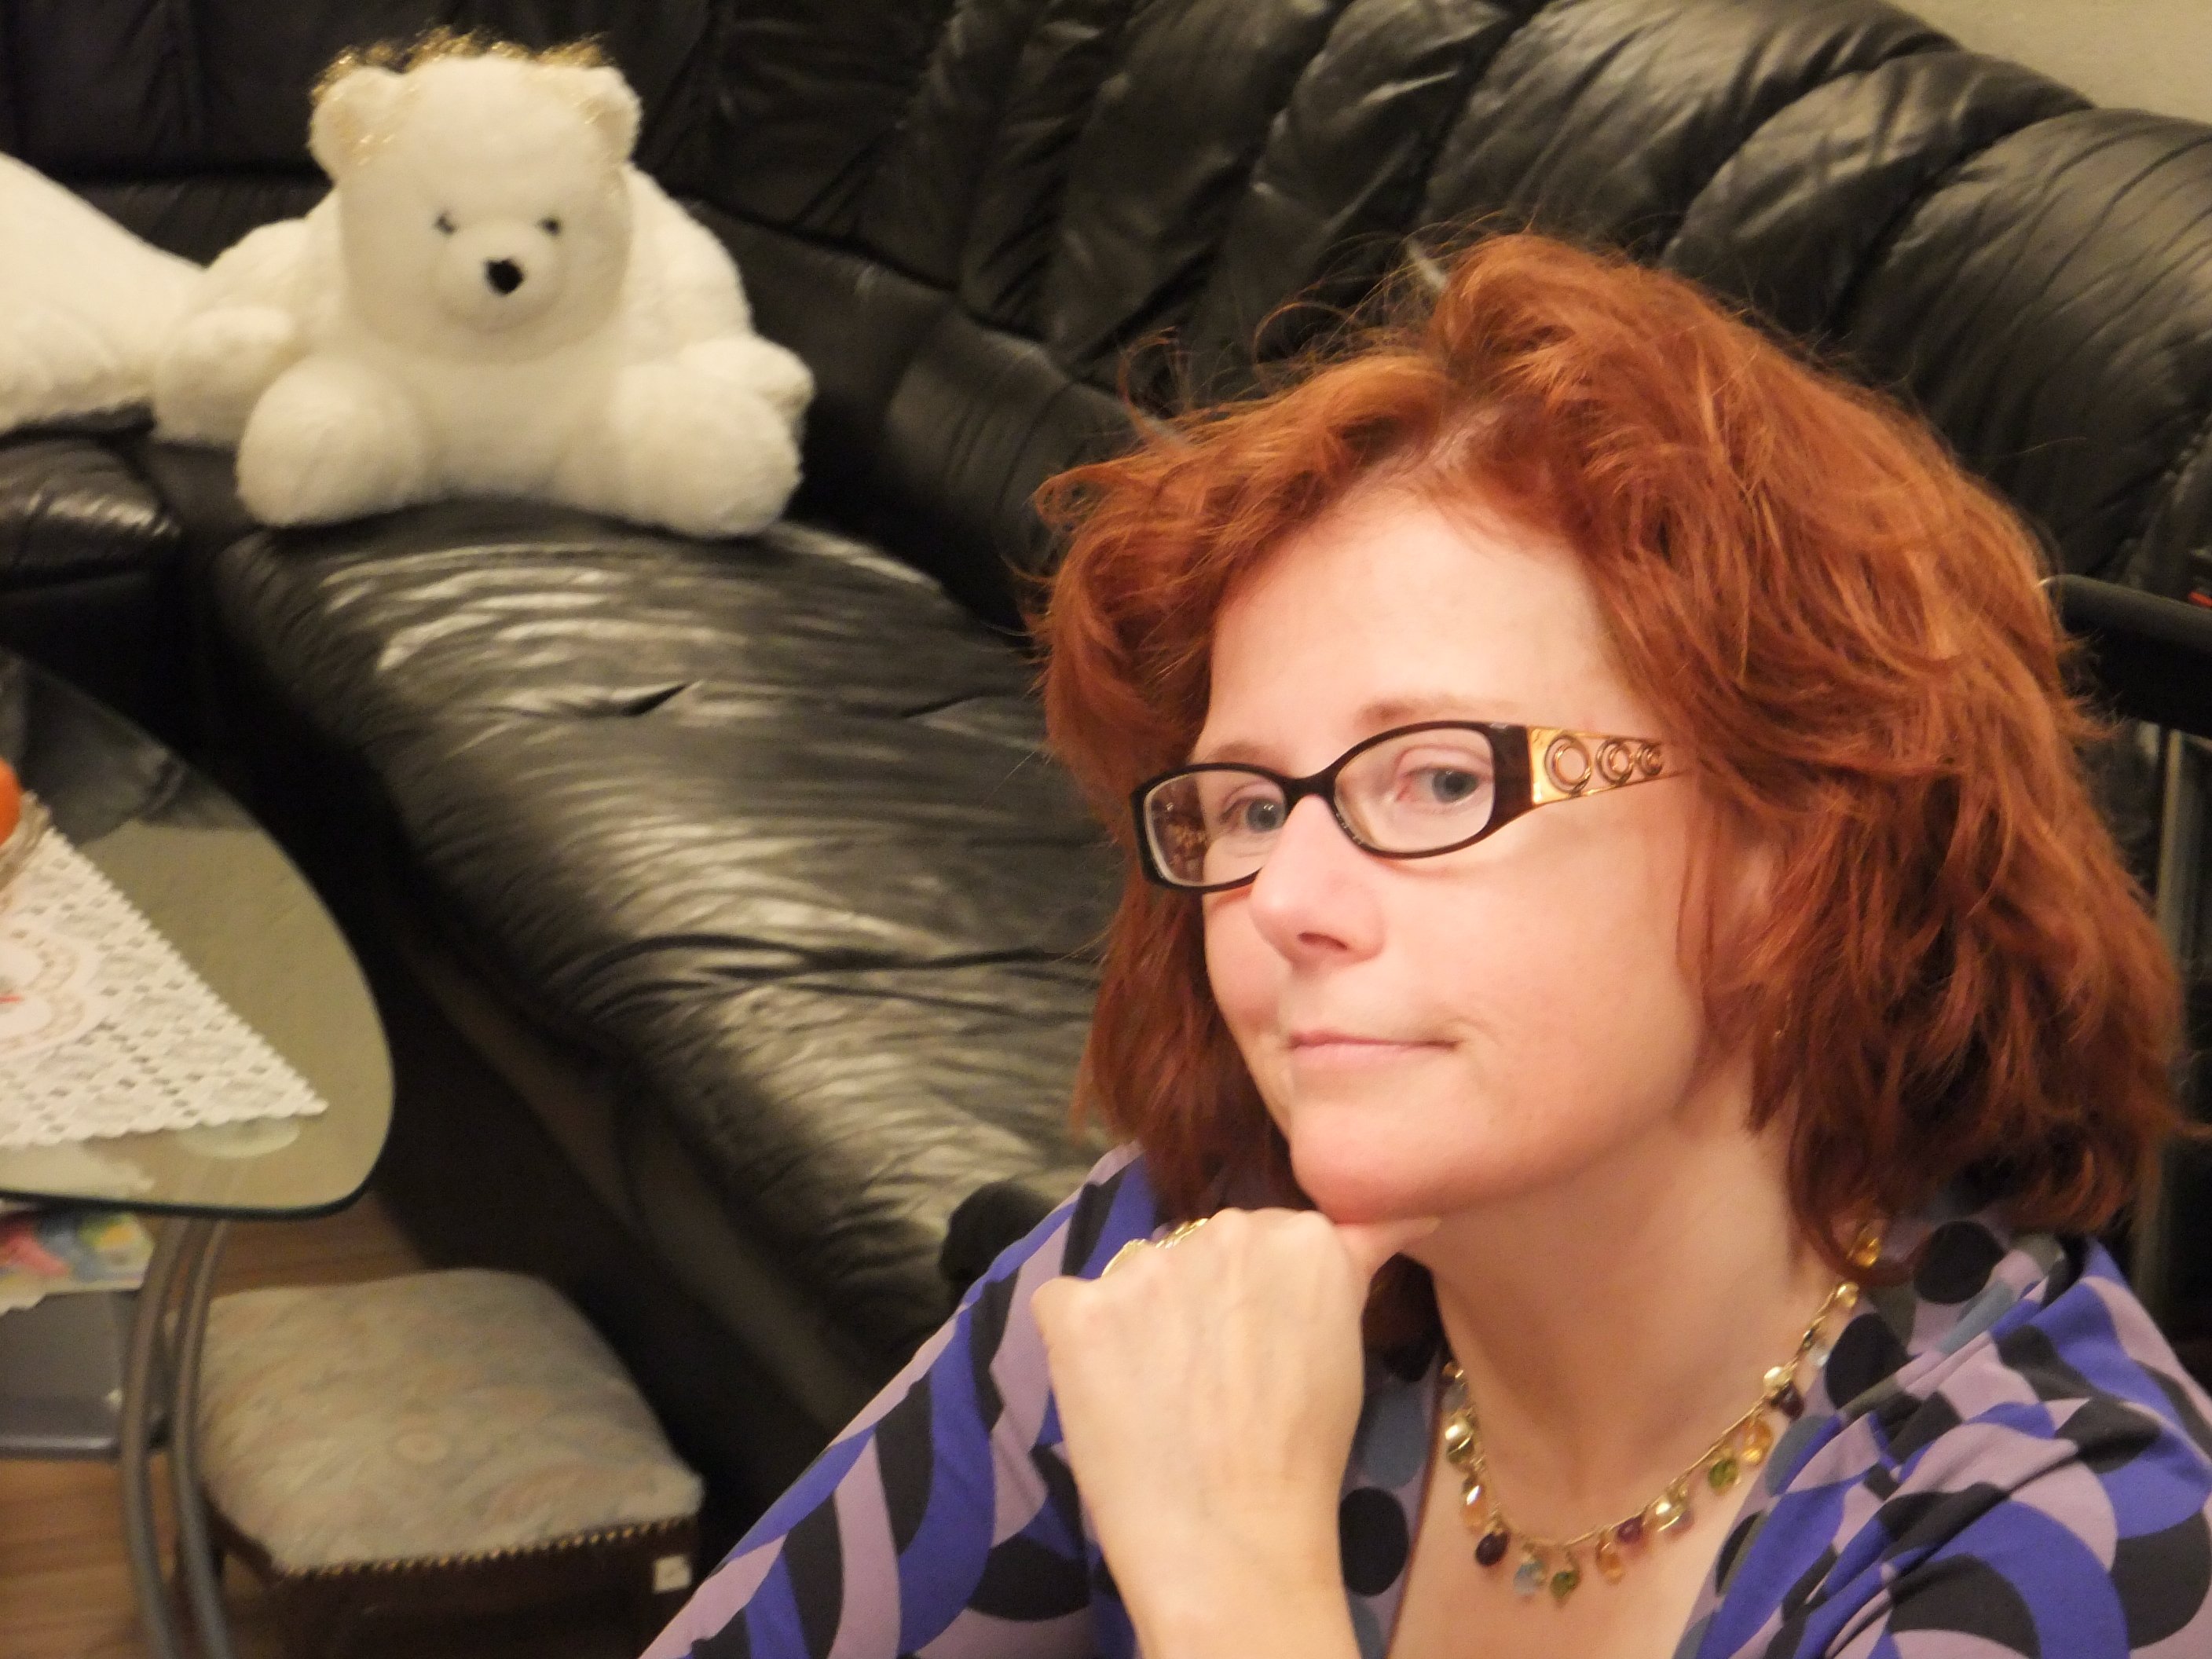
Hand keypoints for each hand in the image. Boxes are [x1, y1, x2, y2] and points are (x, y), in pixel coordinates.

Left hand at [1032, 1208, 1436, 1658]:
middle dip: (1202, 1299)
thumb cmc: (1302, 1459)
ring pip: (1139, 1276)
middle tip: (1217, 1381)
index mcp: (1302, 1235)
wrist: (1233, 1544)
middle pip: (1202, 1248)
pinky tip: (1108, 1395)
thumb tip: (1406, 1212)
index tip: (1264, 1352)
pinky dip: (1081, 1343)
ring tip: (1164, 1399)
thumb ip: (1353, 1262)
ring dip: (1145, 1321)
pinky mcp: (1077, 1307)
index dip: (1260, 1300)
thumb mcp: (1347, 1345)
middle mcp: (1225, 1229)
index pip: (1269, 1238)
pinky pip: (1067, 1303)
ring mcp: (1144, 1265)